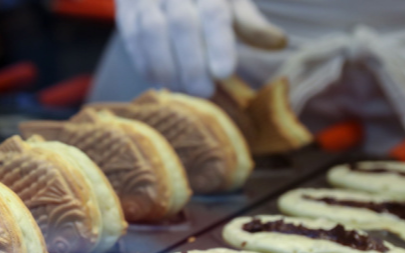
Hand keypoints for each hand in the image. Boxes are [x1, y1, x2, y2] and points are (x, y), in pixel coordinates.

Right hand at [116, 0, 286, 96]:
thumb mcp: (230, 1)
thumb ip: (249, 23)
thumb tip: (278, 43)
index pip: (213, 11)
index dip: (219, 43)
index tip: (225, 73)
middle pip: (182, 24)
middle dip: (192, 62)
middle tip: (204, 92)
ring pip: (152, 32)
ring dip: (167, 67)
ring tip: (182, 89)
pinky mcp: (125, 12)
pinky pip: (131, 40)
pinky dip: (146, 64)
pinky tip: (160, 80)